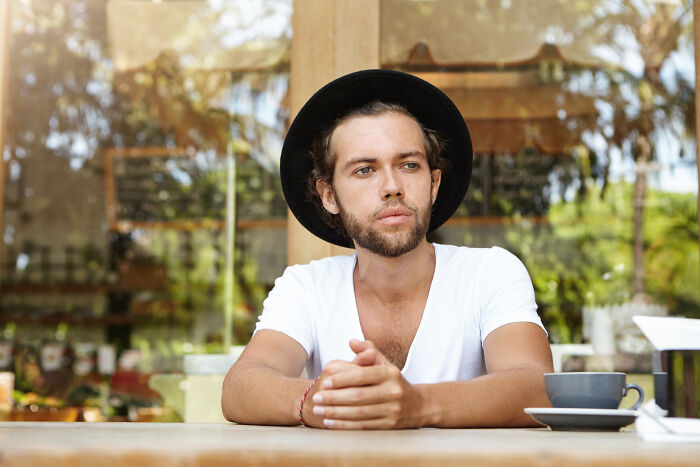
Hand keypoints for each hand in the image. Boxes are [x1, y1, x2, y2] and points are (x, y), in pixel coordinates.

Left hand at [310, 339, 427, 429]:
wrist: (420, 405)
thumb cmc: (395, 381)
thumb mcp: (386, 364)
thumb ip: (368, 352)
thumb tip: (352, 341)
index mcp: (390, 373)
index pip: (361, 375)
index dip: (341, 379)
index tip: (323, 383)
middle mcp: (393, 391)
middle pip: (358, 396)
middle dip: (334, 398)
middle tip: (316, 398)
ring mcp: (393, 410)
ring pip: (358, 413)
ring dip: (335, 413)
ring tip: (318, 410)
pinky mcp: (390, 426)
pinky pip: (363, 426)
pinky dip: (344, 425)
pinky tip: (330, 422)